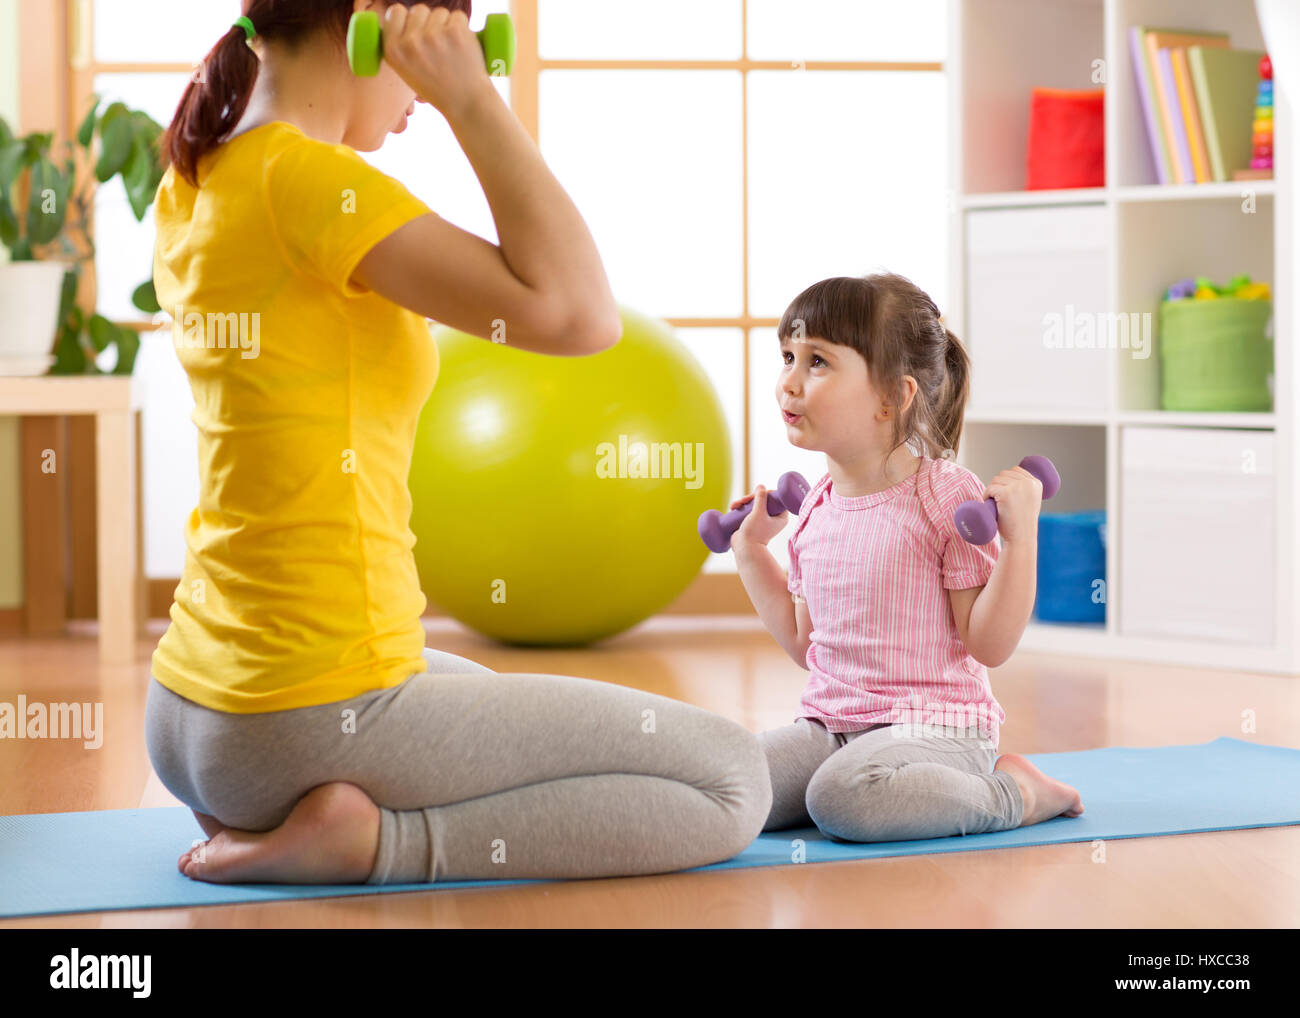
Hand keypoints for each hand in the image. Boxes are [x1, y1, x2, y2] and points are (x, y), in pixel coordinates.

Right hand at [380, 4, 492, 120]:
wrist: (466, 104)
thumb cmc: (438, 89)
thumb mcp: (406, 70)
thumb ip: (402, 44)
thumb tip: (405, 17)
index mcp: (393, 51)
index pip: (396, 11)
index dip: (407, 17)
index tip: (417, 27)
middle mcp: (410, 42)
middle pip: (419, 9)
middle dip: (429, 22)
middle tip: (438, 45)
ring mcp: (433, 35)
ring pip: (440, 12)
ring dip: (447, 25)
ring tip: (451, 50)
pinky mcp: (456, 32)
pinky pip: (458, 16)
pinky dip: (463, 28)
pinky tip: (463, 47)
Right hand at [730, 485, 788, 550]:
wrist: (744, 549)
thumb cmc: (755, 532)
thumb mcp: (758, 512)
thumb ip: (761, 498)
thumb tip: (761, 486)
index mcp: (781, 516)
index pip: (776, 498)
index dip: (766, 493)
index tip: (757, 494)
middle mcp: (773, 517)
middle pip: (764, 499)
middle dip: (750, 498)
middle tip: (743, 501)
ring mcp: (762, 520)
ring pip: (754, 504)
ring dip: (743, 502)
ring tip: (734, 506)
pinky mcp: (752, 522)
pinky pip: (748, 510)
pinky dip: (741, 507)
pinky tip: (733, 508)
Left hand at [982, 465, 1042, 543]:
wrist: (1021, 538)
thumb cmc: (1022, 522)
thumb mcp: (1030, 500)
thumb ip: (1024, 488)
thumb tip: (1010, 475)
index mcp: (1036, 483)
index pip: (1016, 470)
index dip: (1006, 479)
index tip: (1004, 493)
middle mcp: (1028, 483)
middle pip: (1004, 474)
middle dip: (997, 485)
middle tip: (998, 501)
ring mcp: (1017, 487)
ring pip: (996, 480)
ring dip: (992, 490)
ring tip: (995, 503)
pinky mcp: (1006, 493)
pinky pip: (990, 488)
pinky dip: (986, 496)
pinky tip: (990, 504)